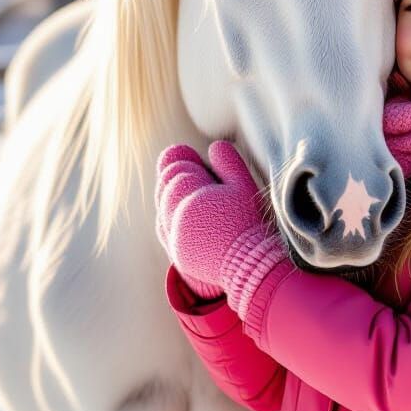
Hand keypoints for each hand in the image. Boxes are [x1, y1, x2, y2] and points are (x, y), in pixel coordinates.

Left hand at [155, 141, 273, 300]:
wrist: (249, 265)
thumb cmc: (249, 223)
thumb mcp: (244, 187)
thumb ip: (228, 163)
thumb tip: (214, 145)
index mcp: (193, 199)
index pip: (177, 174)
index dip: (180, 162)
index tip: (185, 155)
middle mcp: (178, 220)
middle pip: (166, 191)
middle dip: (171, 178)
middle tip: (178, 168)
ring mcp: (176, 239)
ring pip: (162, 210)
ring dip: (167, 198)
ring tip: (181, 192)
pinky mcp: (177, 255)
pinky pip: (164, 231)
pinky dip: (167, 219)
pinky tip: (179, 215)